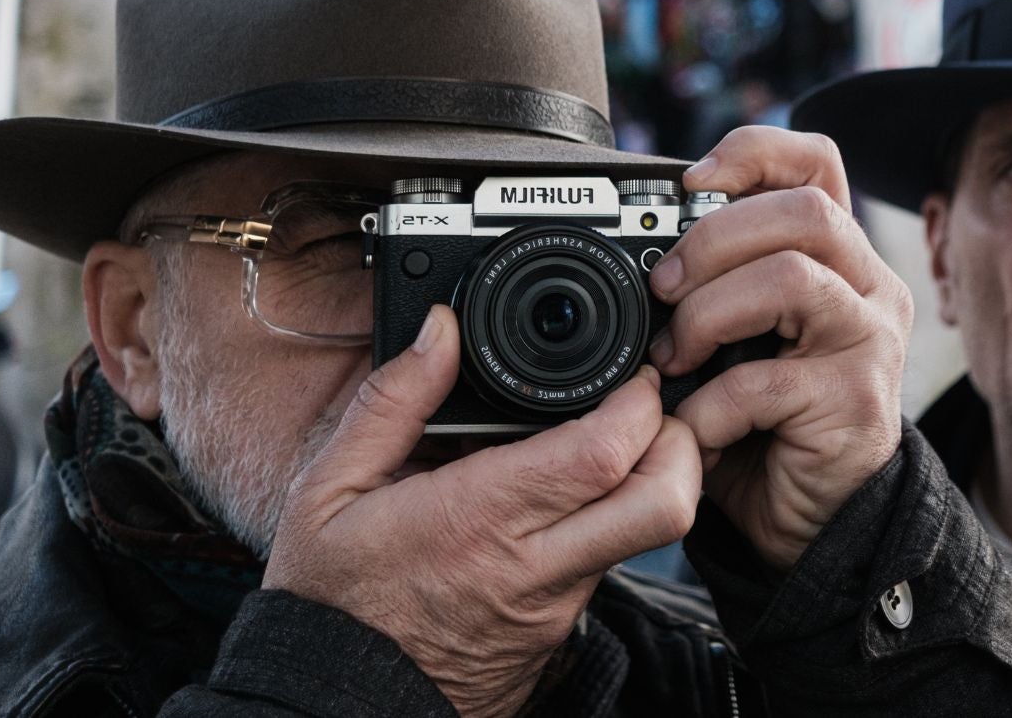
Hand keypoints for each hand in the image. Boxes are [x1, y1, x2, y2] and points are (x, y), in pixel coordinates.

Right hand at [263, 306, 700, 717]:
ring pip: (648, 535)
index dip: (639, 403)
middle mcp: (534, 566)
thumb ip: (391, 401)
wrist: (336, 703)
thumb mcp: (330, 489)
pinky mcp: (560, 630)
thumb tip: (440, 329)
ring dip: (647, 481)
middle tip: (649, 412)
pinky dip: (607, 521)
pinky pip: (610, 564)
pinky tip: (564, 500)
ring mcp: (556, 606)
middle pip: (665, 501)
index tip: (629, 376)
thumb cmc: (331, 599)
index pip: (605, 454)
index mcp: (478, 518)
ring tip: (607, 445)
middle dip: (682, 442)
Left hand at [648, 126, 911, 570]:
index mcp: (838, 255)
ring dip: (708, 312)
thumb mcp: (738, 336)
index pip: (818, 161)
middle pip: (804, 210)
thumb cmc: (765, 422)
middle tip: (662, 286)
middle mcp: (869, 286)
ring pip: (790, 277)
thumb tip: (642, 252)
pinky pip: (764, 382)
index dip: (754, 152)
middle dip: (712, 239)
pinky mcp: (857, 403)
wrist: (812, 521)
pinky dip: (707, 406)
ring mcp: (872, 342)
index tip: (691, 182)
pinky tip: (694, 427)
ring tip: (673, 356)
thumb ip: (718, 285)